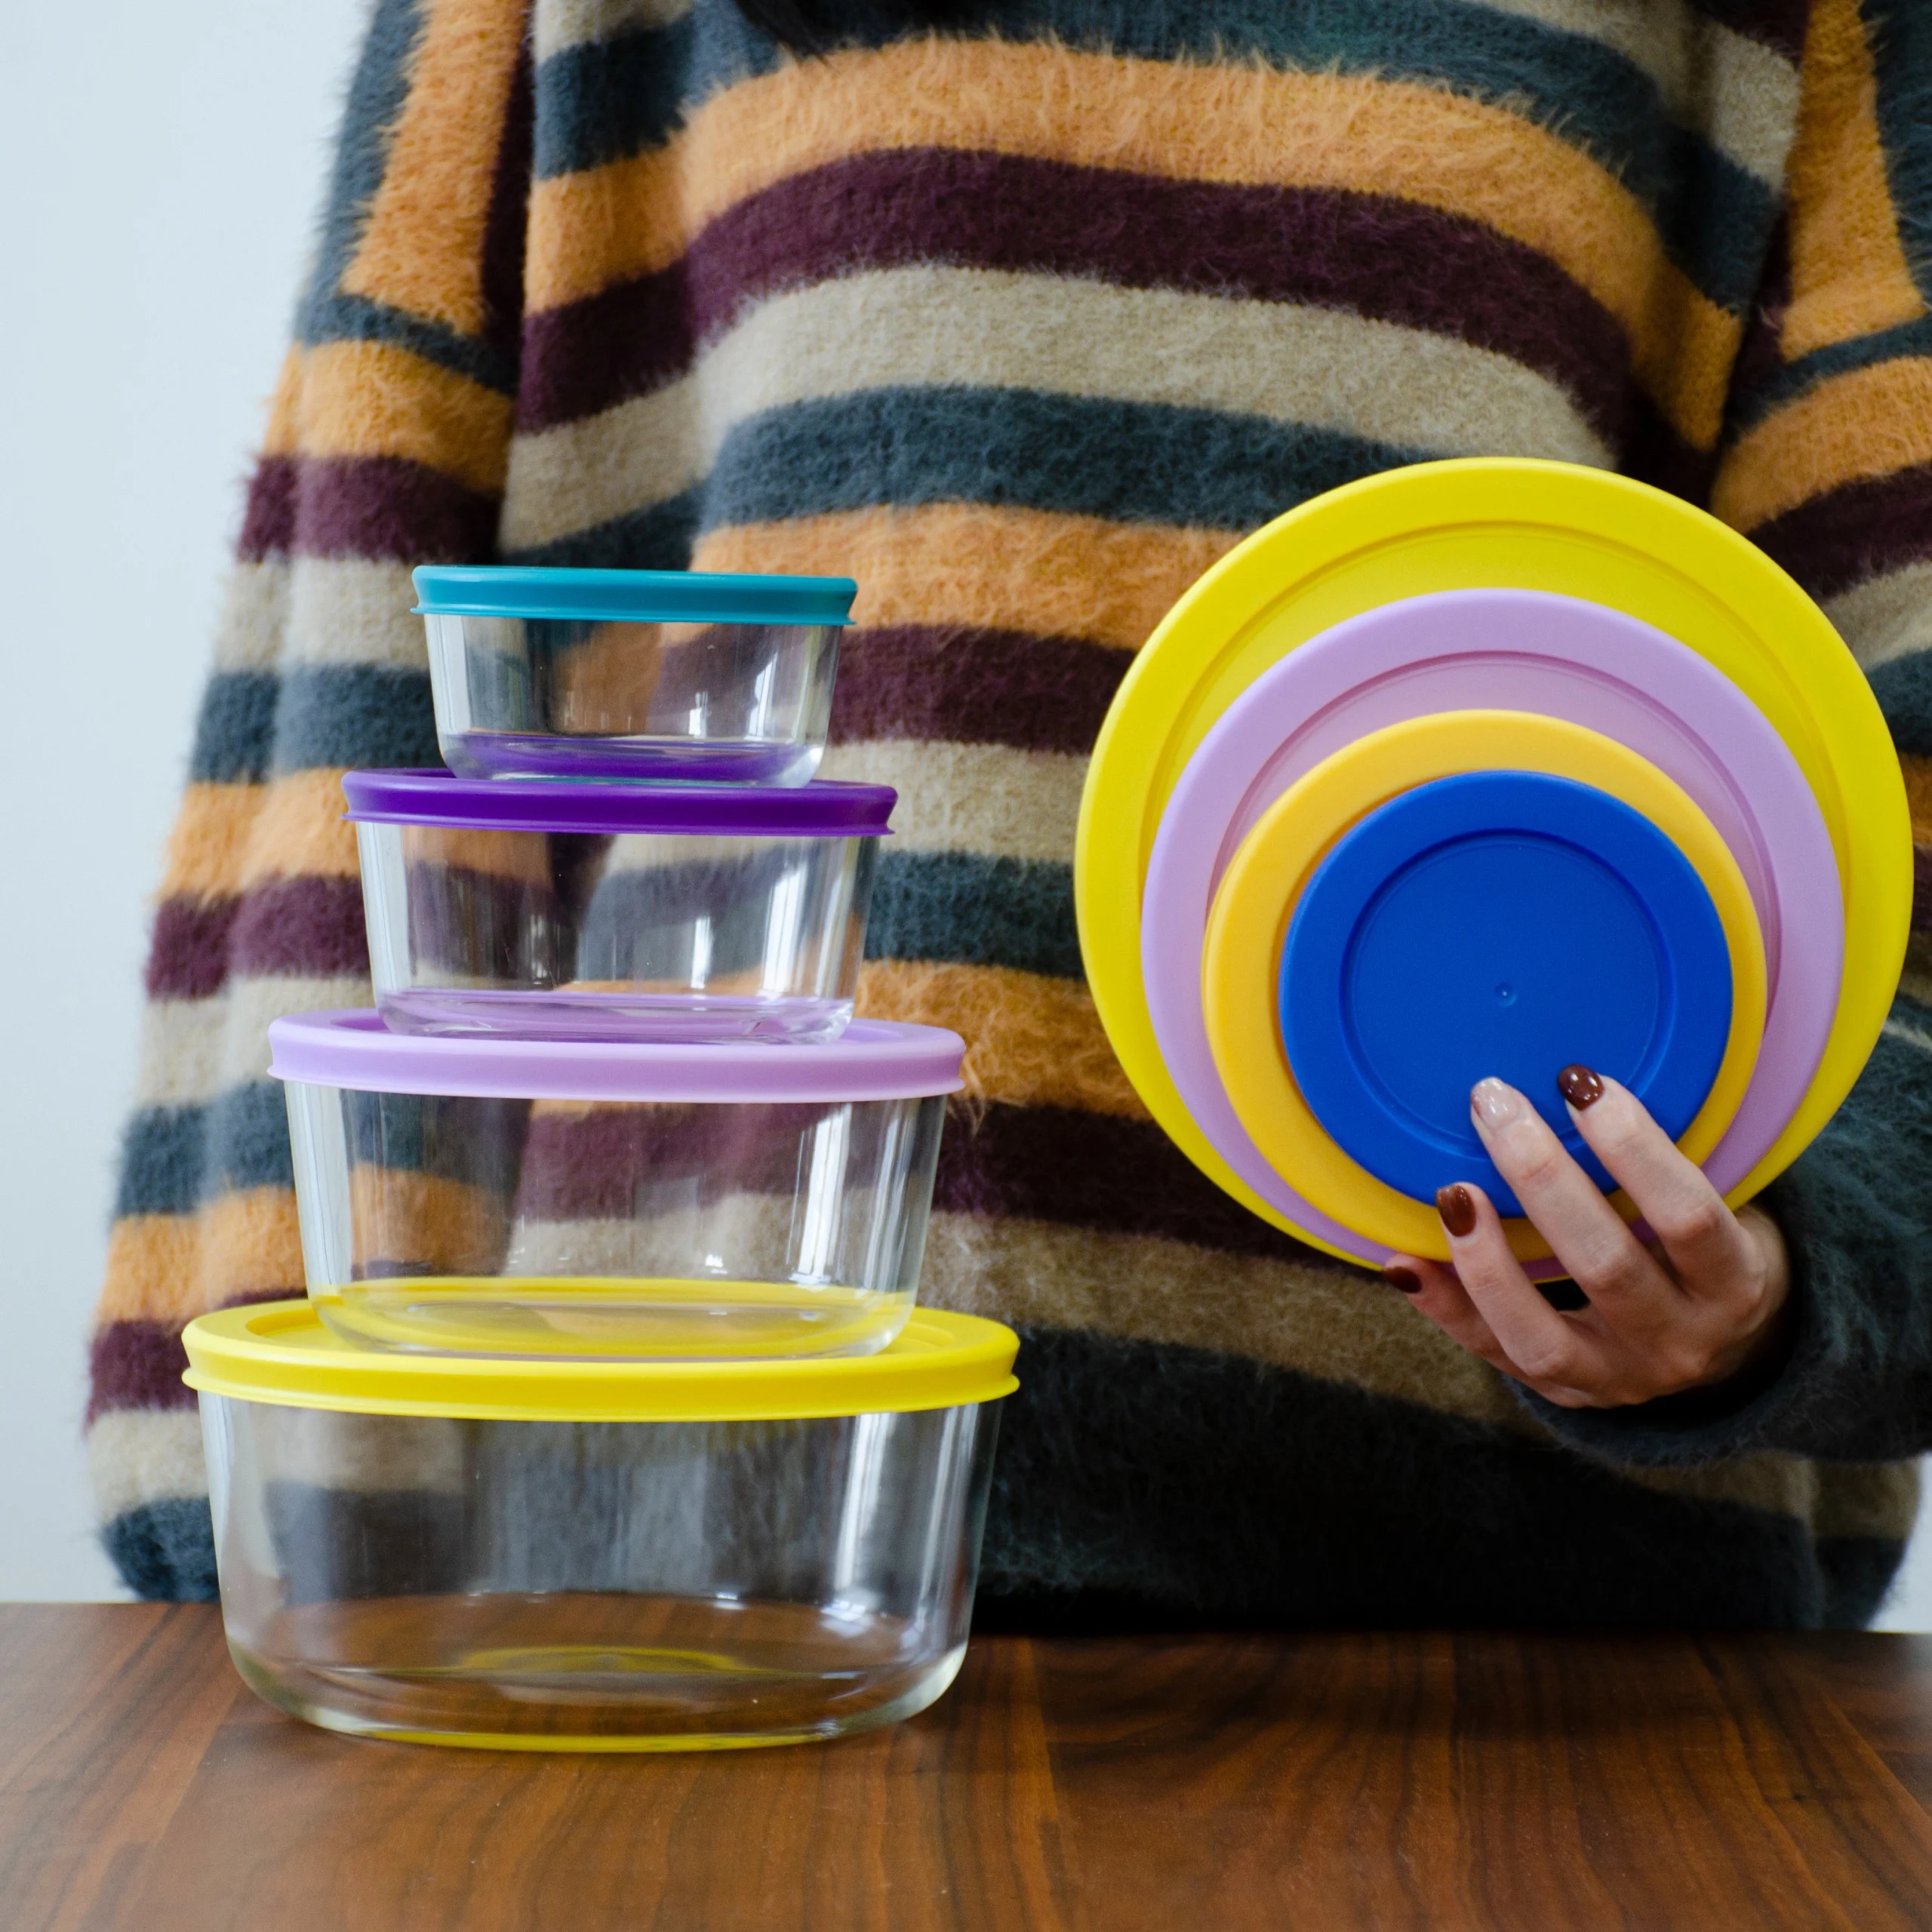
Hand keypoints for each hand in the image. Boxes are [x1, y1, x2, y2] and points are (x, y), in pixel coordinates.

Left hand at [1382, 1067, 1790, 1408]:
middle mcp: (1679, 1342)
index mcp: (1733, 1284)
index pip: (1688, 1216)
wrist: (1720, 1348)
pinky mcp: (1561, 1392)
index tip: (1577, 1081)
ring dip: (1486, 1260)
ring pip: (1540, 1334)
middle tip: (1493, 1103)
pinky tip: (1405, 1261)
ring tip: (1451, 1191)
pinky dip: (1444, 1307)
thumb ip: (1663, 1161)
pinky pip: (1492, 1354)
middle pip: (1606, 1266)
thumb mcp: (1719, 1205)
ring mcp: (1617, 1379)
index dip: (1634, 1149)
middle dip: (1543, 1178)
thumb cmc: (1704, 1249)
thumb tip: (1571, 1080)